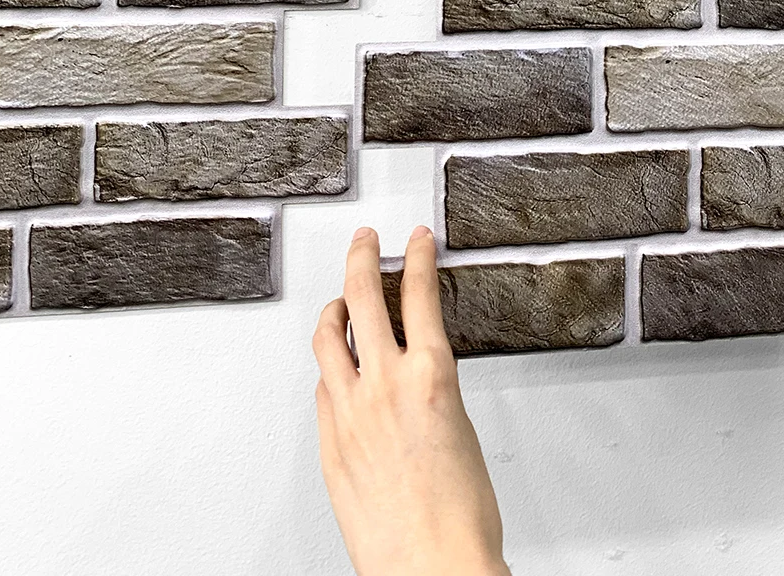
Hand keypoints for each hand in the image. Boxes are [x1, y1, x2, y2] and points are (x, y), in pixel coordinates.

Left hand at [313, 226, 509, 575]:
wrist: (432, 565)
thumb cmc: (461, 512)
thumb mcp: (461, 426)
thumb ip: (433, 388)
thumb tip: (419, 372)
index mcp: (432, 374)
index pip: (419, 292)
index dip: (416, 255)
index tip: (415, 239)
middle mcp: (385, 383)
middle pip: (362, 295)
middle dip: (362, 256)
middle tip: (365, 241)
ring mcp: (349, 411)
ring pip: (328, 335)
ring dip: (334, 307)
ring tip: (339, 297)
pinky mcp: (327, 442)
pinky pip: (322, 387)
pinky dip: (329, 366)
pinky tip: (335, 366)